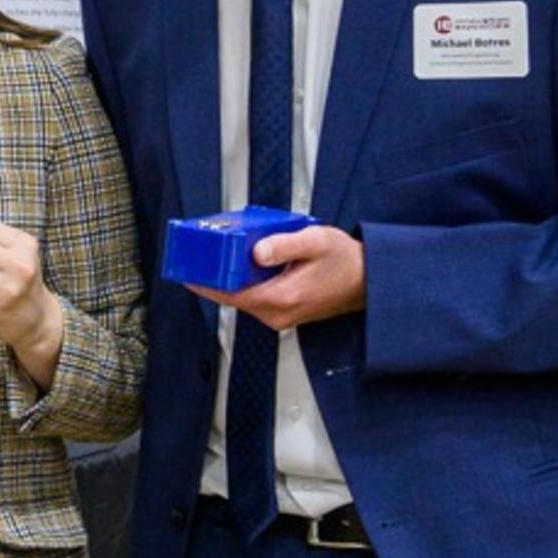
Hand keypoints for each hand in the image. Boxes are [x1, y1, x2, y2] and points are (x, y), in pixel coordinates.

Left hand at [189, 225, 364, 329]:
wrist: (369, 279)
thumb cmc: (346, 262)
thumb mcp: (315, 242)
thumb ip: (284, 245)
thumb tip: (256, 251)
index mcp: (282, 298)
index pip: (230, 295)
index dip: (206, 283)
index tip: (188, 272)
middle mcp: (278, 313)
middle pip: (232, 296)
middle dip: (216, 276)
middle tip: (203, 254)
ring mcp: (280, 316)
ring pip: (243, 297)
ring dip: (232, 278)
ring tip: (225, 254)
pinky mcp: (282, 312)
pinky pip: (254, 297)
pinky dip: (246, 282)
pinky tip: (246, 264)